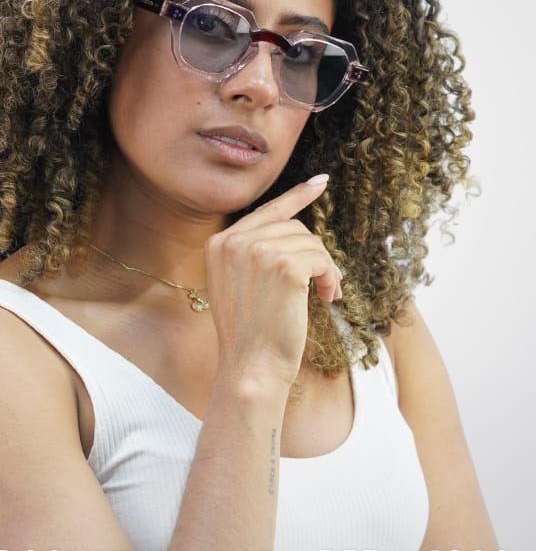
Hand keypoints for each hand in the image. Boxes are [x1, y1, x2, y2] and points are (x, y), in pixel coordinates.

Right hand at [205, 176, 341, 391]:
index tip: (320, 182)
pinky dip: (330, 277)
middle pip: (294, 228)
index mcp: (219, 243)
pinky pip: (321, 258)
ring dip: (326, 269)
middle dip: (315, 254)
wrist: (250, 368)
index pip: (266, 211)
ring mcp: (258, 251)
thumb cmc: (250, 334)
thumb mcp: (239, 284)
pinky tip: (327, 297)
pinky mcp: (284, 265)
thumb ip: (254, 252)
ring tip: (325, 295)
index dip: (296, 196)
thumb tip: (293, 225)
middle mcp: (234, 241)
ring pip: (311, 243)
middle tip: (325, 285)